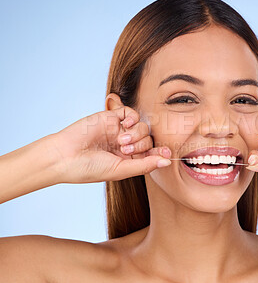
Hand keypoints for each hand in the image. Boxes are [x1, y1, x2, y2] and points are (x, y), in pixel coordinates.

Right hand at [49, 106, 170, 183]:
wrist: (64, 156)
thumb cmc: (90, 168)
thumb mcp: (120, 170)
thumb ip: (145, 165)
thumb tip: (168, 162)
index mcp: (129, 160)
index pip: (151, 154)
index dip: (160, 152)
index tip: (167, 152)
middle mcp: (126, 145)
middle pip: (149, 140)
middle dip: (142, 145)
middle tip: (126, 149)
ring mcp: (119, 130)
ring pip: (142, 126)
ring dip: (137, 134)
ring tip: (120, 141)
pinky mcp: (111, 117)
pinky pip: (130, 113)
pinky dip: (133, 117)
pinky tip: (126, 125)